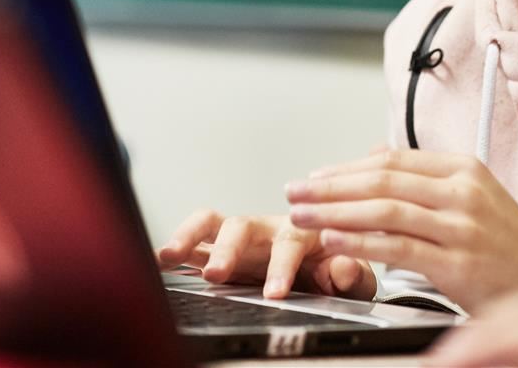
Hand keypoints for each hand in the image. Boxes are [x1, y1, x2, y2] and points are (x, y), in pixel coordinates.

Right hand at [154, 209, 376, 300]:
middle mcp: (267, 229)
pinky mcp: (222, 249)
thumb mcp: (355, 278)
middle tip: (217, 273)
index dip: (281, 268)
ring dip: (190, 236)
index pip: (289, 244)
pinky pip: (197, 241)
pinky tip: (163, 259)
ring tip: (169, 256)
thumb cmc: (337, 268)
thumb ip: (351, 275)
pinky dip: (179, 247)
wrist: (327, 267)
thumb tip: (341, 267)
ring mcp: (242, 238)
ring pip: (213, 224)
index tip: (275, 293)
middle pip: (243, 227)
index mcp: (303, 232)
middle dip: (227, 249)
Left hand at [285, 150, 517, 311]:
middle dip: (330, 186)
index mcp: (463, 169)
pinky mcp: (459, 263)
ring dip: (335, 212)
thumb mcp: (472, 196)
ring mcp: (462, 227)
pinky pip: (399, 247)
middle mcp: (463, 192)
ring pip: (385, 210)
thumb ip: (424, 178)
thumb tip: (374, 155)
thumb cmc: (507, 245)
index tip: (314, 176)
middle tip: (295, 191)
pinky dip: (361, 242)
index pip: (391, 160)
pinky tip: (334, 240)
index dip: (345, 167)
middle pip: (382, 180)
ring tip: (303, 216)